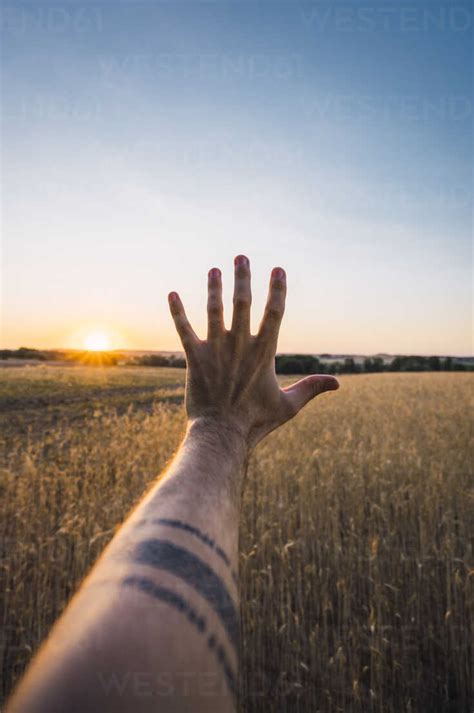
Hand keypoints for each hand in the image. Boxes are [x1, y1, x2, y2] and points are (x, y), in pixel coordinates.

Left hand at [168, 255, 338, 449]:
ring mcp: (216, 350)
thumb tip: (337, 383)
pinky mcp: (195, 358)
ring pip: (214, 310)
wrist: (221, 435)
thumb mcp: (289, 406)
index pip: (274, 313)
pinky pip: (184, 329)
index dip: (277, 289)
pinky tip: (172, 293)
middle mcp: (240, 345)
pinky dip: (177, 311)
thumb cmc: (256, 422)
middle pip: (242, 303)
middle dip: (242, 278)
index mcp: (264, 353)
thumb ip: (311, 388)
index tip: (278, 269)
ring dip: (214, 288)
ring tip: (214, 270)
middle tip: (241, 257)